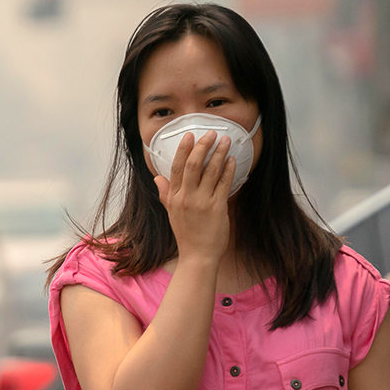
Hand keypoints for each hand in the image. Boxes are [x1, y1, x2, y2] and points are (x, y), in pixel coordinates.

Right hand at [153, 131, 234, 264]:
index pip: (176, 168)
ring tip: (225, 141)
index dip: (183, 150)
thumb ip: (166, 193)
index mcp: (174, 198)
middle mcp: (186, 198)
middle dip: (202, 146)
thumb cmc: (187, 235)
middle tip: (211, 133)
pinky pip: (223, 183)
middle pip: (192, 165)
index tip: (190, 135)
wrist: (198, 256)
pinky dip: (228, 170)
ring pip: (210, 171)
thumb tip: (158, 177)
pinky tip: (232, 160)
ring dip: (219, 153)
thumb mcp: (171, 213)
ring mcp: (201, 202)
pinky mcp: (217, 208)